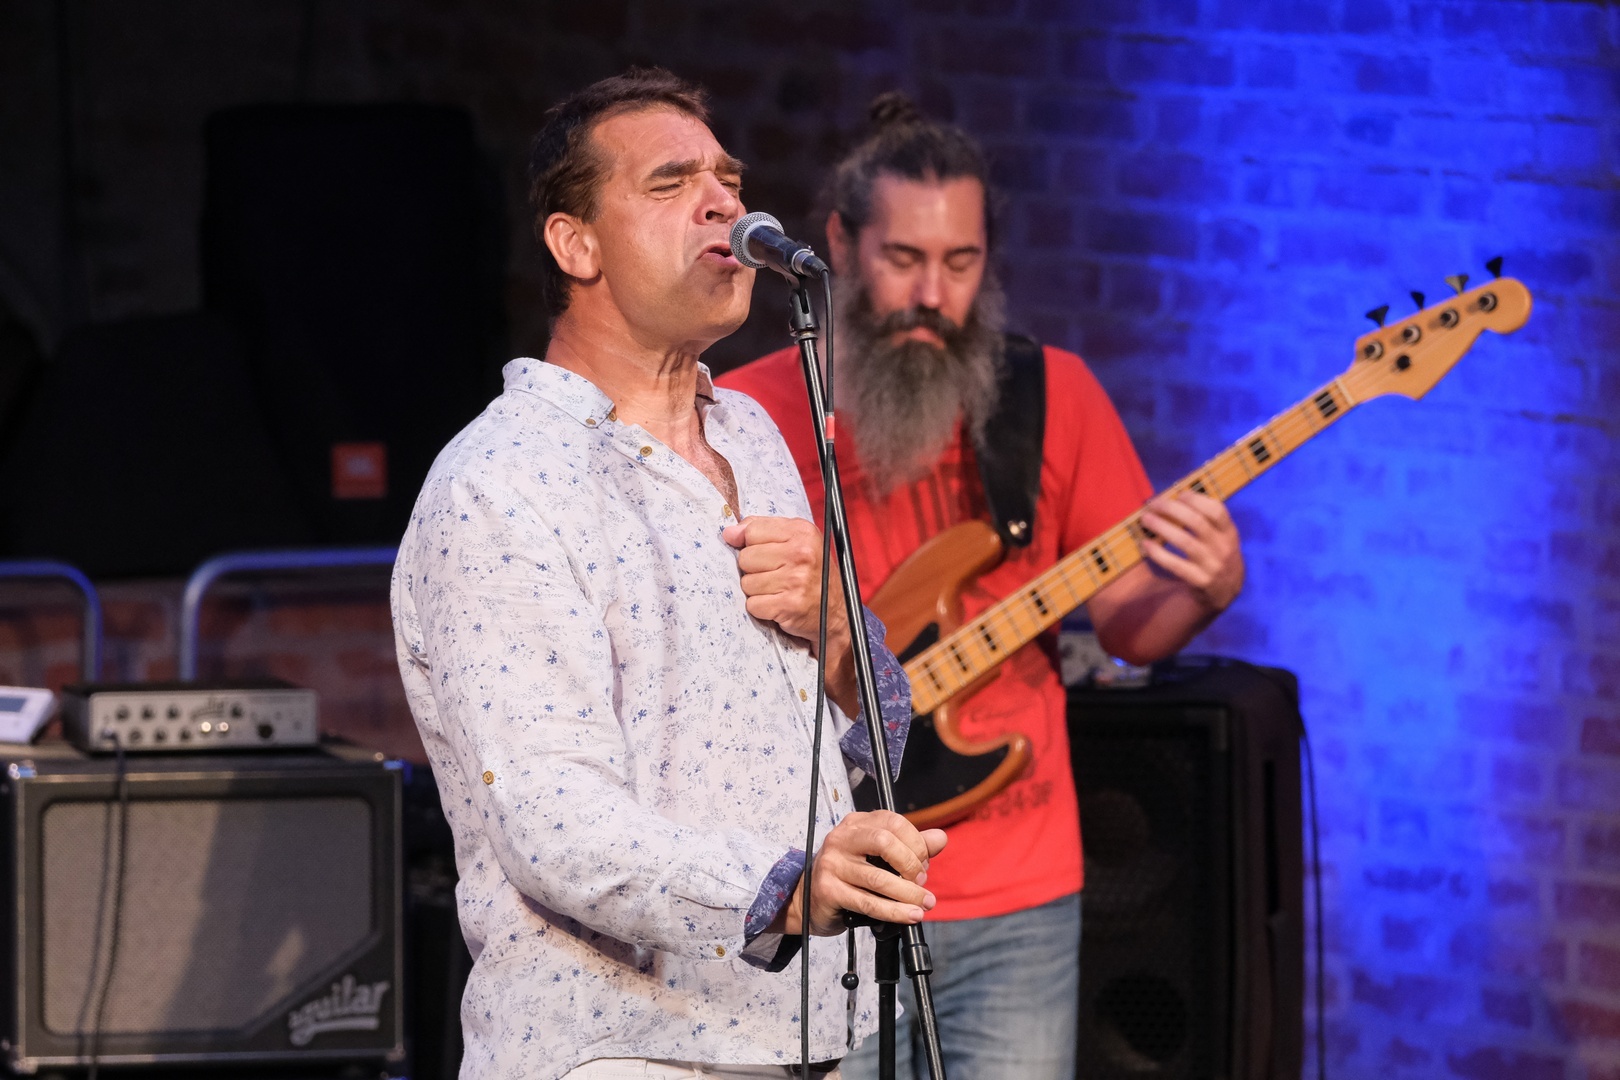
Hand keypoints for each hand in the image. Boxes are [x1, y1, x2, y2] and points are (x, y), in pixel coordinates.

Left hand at [723, 516, 847, 650]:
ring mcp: (796, 579)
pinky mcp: (790, 604)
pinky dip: (761, 608)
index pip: (752, 530)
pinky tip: (777, 604)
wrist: (834, 612)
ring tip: (777, 590)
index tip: (763, 553)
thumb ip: (762, 530)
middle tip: (775, 574)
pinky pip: (753, 604)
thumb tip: (730, 532)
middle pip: (745, 558)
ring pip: (747, 583)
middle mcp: (801, 553)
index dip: (751, 544)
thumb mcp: (796, 541)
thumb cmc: (812, 574)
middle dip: (754, 569)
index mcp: (802, 531)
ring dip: (757, 590)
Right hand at [776, 811, 948, 935]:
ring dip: (908, 895)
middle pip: (885, 842)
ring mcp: (832, 863)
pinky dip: (894, 911)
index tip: (924, 864)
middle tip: (921, 883)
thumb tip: (940, 838)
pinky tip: (910, 915)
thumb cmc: (849, 876)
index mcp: (856, 823)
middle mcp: (841, 838)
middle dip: (911, 865)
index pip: (893, 822)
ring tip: (923, 904)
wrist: (808, 900)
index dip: (916, 843)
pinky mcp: (828, 890)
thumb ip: (912, 846)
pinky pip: (868, 902)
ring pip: (879, 878)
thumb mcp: (879, 857)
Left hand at [1138, 491, 1244, 611]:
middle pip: (1197, 522)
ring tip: (1146, 519)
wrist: (1226, 594)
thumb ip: (1207, 521)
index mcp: (1229, 533)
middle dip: (1172, 509)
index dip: (1196, 499)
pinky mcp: (1200, 581)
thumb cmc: (1217, 557)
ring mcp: (1212, 565)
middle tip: (1153, 504)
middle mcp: (1223, 548)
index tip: (1178, 494)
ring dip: (1162, 527)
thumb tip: (1175, 499)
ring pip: (1185, 542)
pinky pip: (1175, 565)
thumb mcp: (1222, 539)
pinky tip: (1146, 544)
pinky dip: (1158, 553)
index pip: (1217, 510)